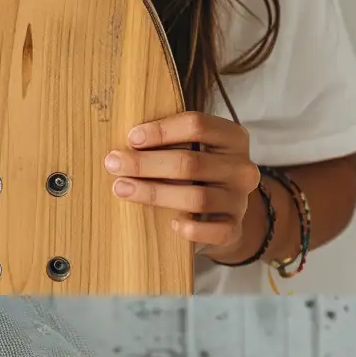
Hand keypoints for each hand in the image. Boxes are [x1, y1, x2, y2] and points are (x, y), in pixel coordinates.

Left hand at [105, 110, 260, 257]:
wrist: (220, 214)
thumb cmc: (194, 174)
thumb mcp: (189, 149)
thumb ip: (167, 143)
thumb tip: (123, 146)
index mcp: (232, 138)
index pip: (198, 125)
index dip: (161, 130)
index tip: (131, 138)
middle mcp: (242, 168)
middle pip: (191, 162)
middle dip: (146, 163)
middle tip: (113, 164)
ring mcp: (240, 199)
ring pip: (196, 197)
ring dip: (154, 193)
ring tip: (121, 188)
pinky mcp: (235, 228)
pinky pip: (214, 231)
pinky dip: (191, 229)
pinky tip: (171, 225)